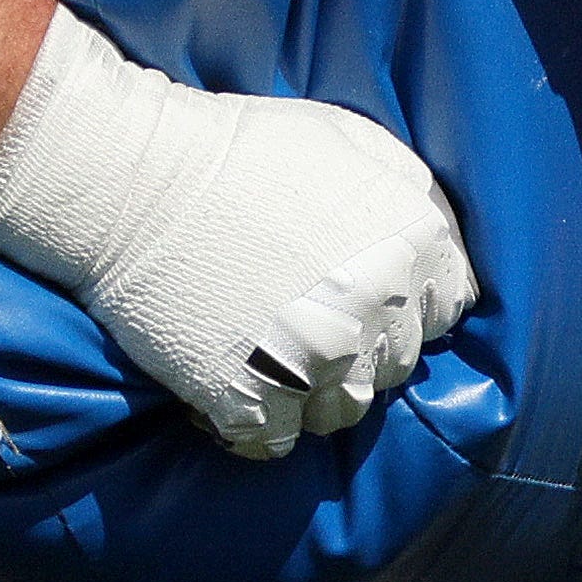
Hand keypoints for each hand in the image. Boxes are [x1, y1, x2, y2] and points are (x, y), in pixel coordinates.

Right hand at [0, 6, 480, 456]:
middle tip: (312, 323)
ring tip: (278, 361)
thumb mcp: (352, 140)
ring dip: (317, 391)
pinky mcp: (252, 400)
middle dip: (363, 345)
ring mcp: (317, 361)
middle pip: (397, 361)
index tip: (371, 300)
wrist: (131, 179)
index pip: (449, 306)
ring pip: (346, 410)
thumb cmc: (241, 147)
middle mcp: (379, 308)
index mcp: (414, 241)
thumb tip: (435, 244)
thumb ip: (409, 195)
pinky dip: (260, 424)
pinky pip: (279, 441)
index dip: (410, 304)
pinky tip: (236, 390)